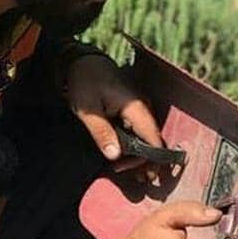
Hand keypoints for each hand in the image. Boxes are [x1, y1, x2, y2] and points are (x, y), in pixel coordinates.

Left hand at [64, 54, 164, 179]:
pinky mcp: (134, 109)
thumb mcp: (88, 111)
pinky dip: (135, 144)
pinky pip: (140, 130)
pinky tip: (123, 154)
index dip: (151, 159)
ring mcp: (140, 108)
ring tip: (124, 168)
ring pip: (148, 136)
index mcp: (136, 107)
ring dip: (140, 154)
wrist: (83, 62)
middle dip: (145, 161)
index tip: (141, 175)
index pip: (154, 138)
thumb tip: (115, 156)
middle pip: (154, 140)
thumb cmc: (85, 83)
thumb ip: (102, 133)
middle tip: (129, 175)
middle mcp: (144, 108)